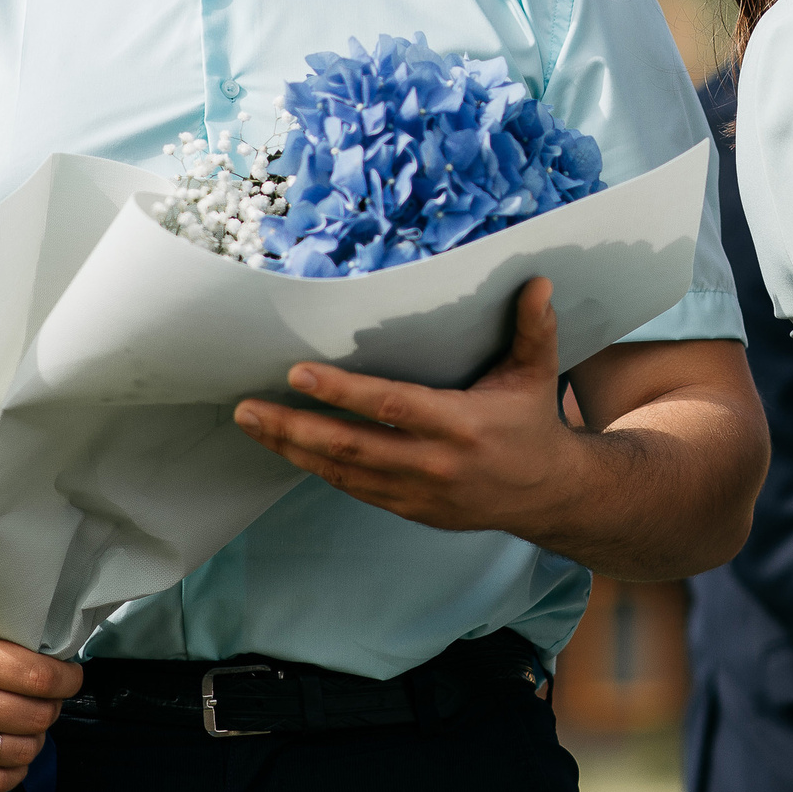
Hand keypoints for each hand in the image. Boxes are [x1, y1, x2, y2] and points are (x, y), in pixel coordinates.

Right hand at [0, 598, 79, 791]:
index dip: (67, 680)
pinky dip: (12, 773)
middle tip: (49, 700)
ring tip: (29, 725)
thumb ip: (3, 621)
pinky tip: (13, 756)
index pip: (40, 676)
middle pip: (33, 715)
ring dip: (34, 740)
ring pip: (16, 751)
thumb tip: (58, 628)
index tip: (70, 677)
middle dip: (52, 708)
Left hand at [235, 277, 579, 533]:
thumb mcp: (537, 373)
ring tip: (253, 423)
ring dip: (293, 448)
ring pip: (343, 472)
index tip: (300, 374)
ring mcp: (418, 492)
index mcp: (461, 424)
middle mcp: (434, 462)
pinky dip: (318, 468)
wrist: (544, 493)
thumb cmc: (532, 423)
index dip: (343, 391)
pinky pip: (354, 489)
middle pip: (351, 446)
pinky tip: (288, 448)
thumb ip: (534, 327)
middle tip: (248, 407)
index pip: (392, 405)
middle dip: (294, 427)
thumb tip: (538, 282)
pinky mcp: (409, 509)